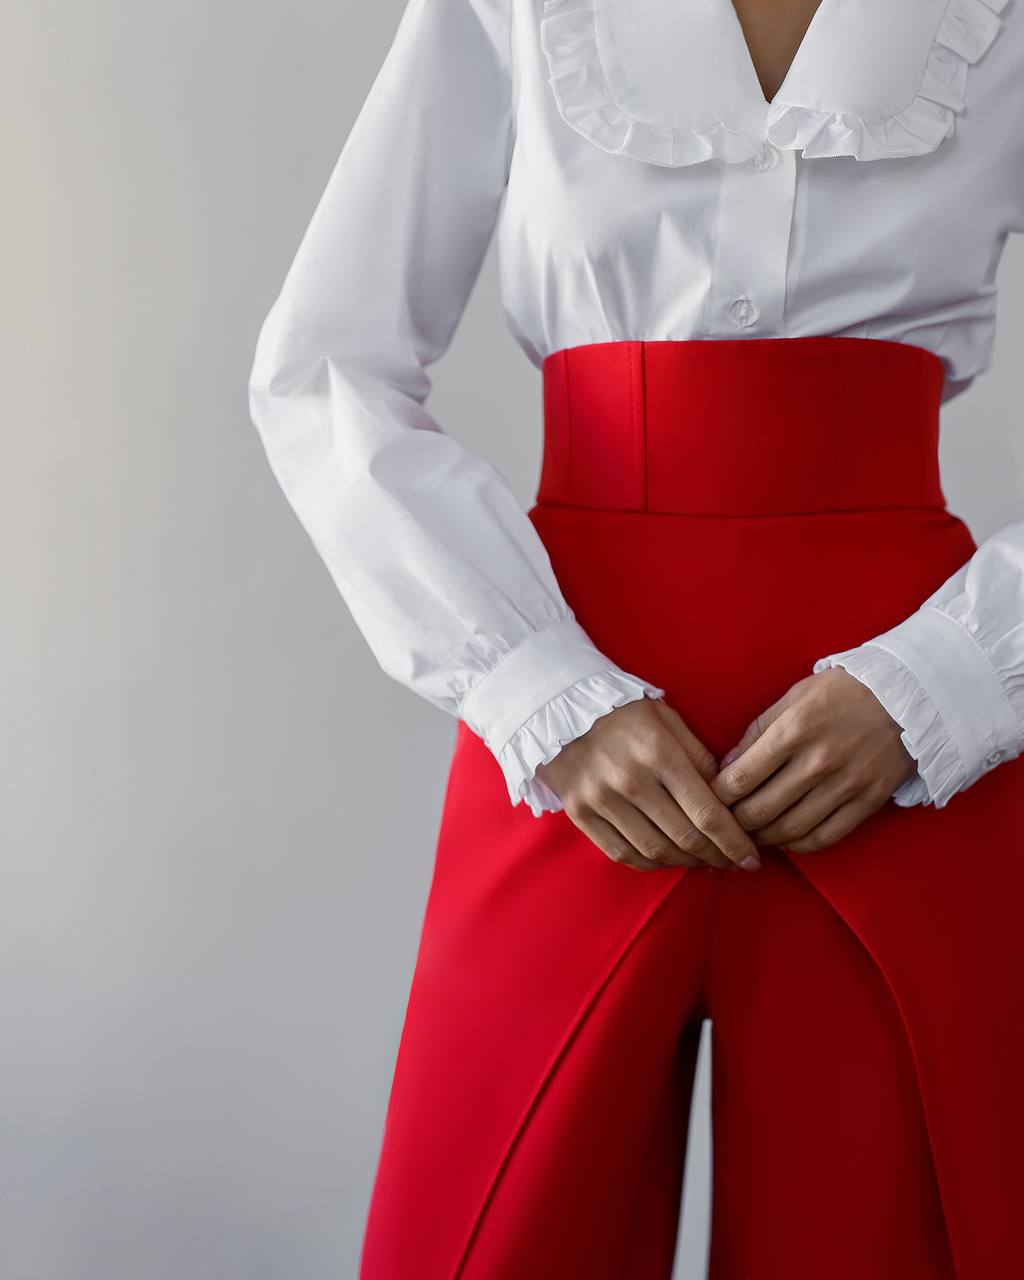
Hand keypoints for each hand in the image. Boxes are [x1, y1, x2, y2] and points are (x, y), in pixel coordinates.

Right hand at [534, 696, 762, 872]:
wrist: (557, 707)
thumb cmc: (622, 712)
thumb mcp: (667, 719)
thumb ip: (699, 758)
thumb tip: (728, 798)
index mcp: (658, 752)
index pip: (707, 813)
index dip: (735, 843)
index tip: (752, 858)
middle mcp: (629, 780)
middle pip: (685, 838)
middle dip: (718, 856)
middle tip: (734, 862)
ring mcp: (601, 800)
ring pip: (656, 851)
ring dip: (687, 863)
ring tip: (705, 861)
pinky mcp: (580, 813)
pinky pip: (623, 854)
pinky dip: (651, 864)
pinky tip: (669, 859)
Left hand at [709, 668, 918, 853]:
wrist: (909, 695)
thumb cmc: (844, 691)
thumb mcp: (794, 696)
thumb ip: (758, 731)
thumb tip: (727, 766)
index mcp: (794, 730)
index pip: (742, 777)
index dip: (718, 796)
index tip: (709, 800)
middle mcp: (818, 761)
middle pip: (761, 810)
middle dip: (735, 823)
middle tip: (725, 824)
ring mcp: (845, 784)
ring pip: (791, 829)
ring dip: (764, 838)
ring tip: (751, 834)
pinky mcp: (868, 801)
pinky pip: (826, 837)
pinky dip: (799, 845)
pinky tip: (785, 840)